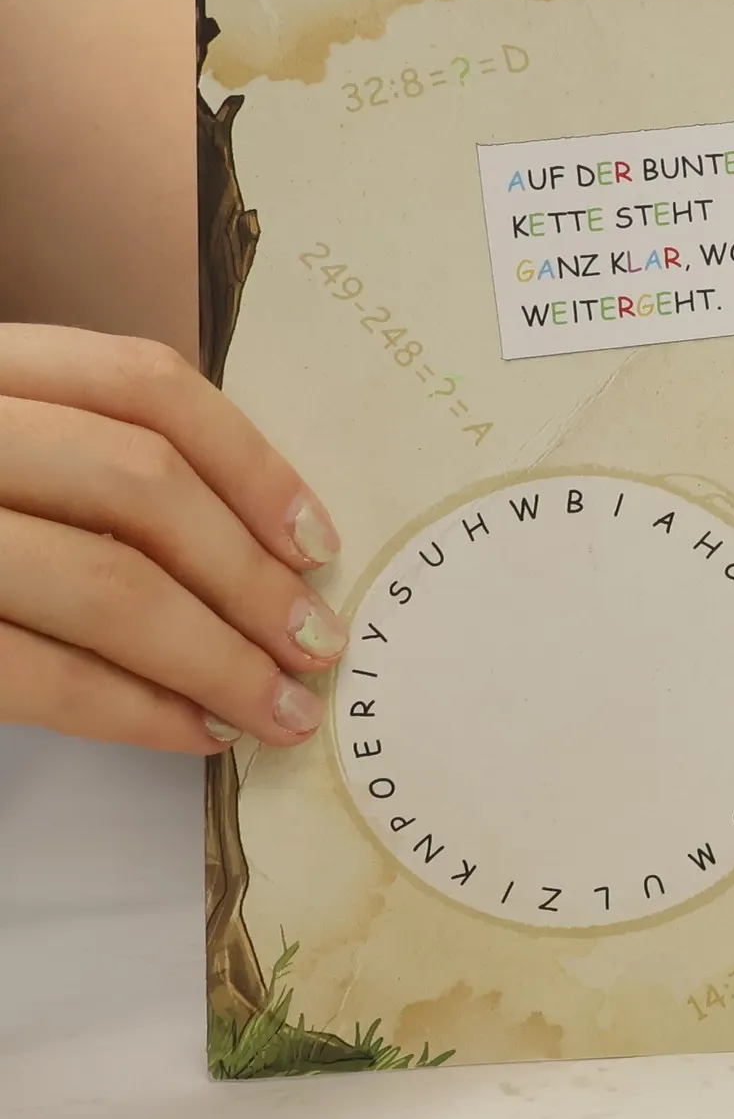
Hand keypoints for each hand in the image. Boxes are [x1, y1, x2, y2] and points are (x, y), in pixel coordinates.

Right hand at [0, 324, 343, 752]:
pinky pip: (39, 673)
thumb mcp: (4, 451)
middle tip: (317, 646)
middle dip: (250, 578)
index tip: (317, 541)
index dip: (252, 463)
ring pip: (104, 581)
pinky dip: (136, 709)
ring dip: (216, 657)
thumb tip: (261, 546)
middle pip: (142, 485)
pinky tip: (195, 733)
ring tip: (279, 709)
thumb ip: (83, 465)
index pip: (144, 385)